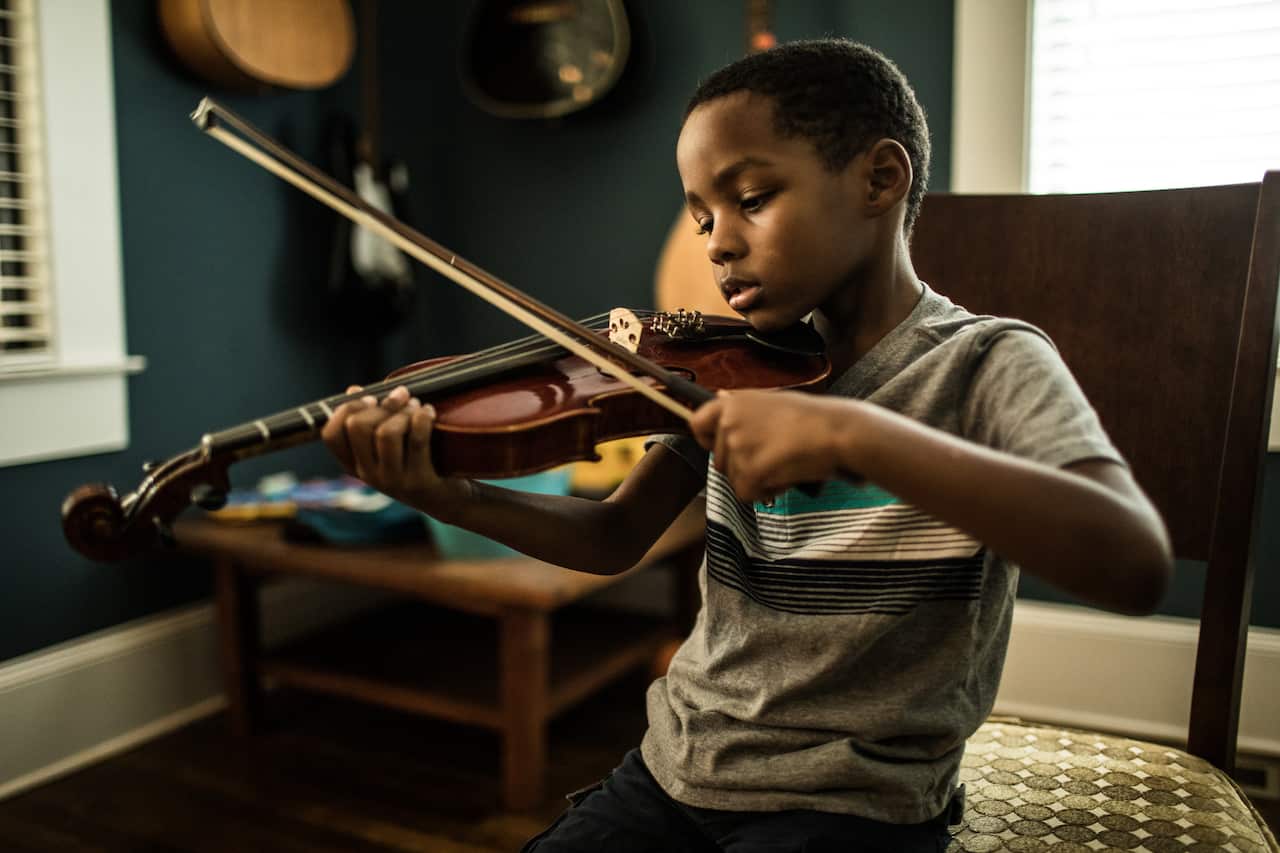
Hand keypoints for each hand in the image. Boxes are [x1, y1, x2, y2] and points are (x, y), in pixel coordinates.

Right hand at [320, 384, 465, 512]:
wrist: (448, 499)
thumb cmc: (417, 462)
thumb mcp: (389, 445)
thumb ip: (371, 419)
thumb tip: (353, 390)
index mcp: (355, 465)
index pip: (331, 435)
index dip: (347, 409)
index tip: (371, 399)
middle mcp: (369, 475)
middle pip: (357, 426)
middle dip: (382, 404)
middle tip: (403, 398)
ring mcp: (393, 481)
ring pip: (386, 433)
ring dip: (405, 413)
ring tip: (419, 409)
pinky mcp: (418, 482)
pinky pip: (416, 441)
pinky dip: (423, 419)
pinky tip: (429, 413)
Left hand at [689, 389, 855, 501]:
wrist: (834, 431)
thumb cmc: (811, 417)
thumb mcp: (770, 401)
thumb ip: (742, 407)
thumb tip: (719, 397)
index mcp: (731, 403)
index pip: (697, 424)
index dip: (710, 441)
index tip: (727, 447)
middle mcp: (729, 423)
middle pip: (719, 461)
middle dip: (743, 466)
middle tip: (772, 457)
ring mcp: (737, 448)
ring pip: (734, 479)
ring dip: (757, 479)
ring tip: (784, 463)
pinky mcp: (749, 471)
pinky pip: (747, 494)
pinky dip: (766, 492)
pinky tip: (785, 475)